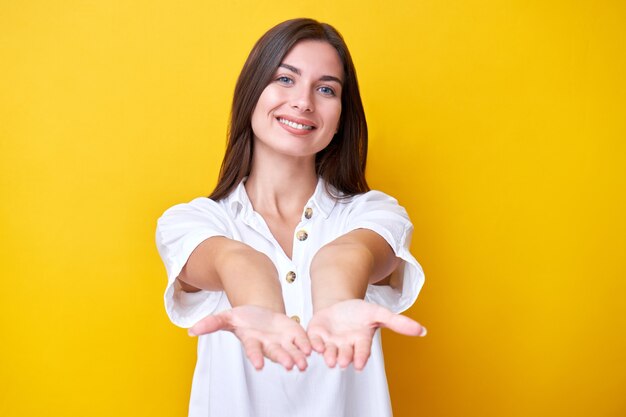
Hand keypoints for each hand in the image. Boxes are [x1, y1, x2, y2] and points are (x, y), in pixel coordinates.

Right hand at [188, 305, 311, 370]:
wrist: (260, 313)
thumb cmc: (243, 319)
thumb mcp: (227, 317)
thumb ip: (211, 324)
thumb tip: (190, 331)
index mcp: (253, 341)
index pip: (253, 351)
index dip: (256, 357)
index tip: (258, 366)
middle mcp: (268, 345)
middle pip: (276, 353)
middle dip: (283, 359)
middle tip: (291, 366)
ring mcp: (282, 341)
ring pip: (291, 351)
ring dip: (298, 357)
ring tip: (304, 364)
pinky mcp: (294, 335)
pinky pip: (302, 341)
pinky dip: (307, 345)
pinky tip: (312, 349)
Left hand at [307, 299, 425, 370]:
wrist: (337, 306)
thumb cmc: (359, 312)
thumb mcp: (378, 313)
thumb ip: (398, 322)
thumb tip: (423, 331)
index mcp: (360, 342)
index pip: (362, 352)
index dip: (361, 357)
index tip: (360, 364)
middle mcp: (345, 346)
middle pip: (345, 355)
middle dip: (343, 358)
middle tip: (342, 361)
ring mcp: (330, 343)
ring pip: (329, 353)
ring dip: (328, 355)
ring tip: (329, 358)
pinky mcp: (316, 337)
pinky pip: (314, 343)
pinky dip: (314, 345)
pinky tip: (315, 345)